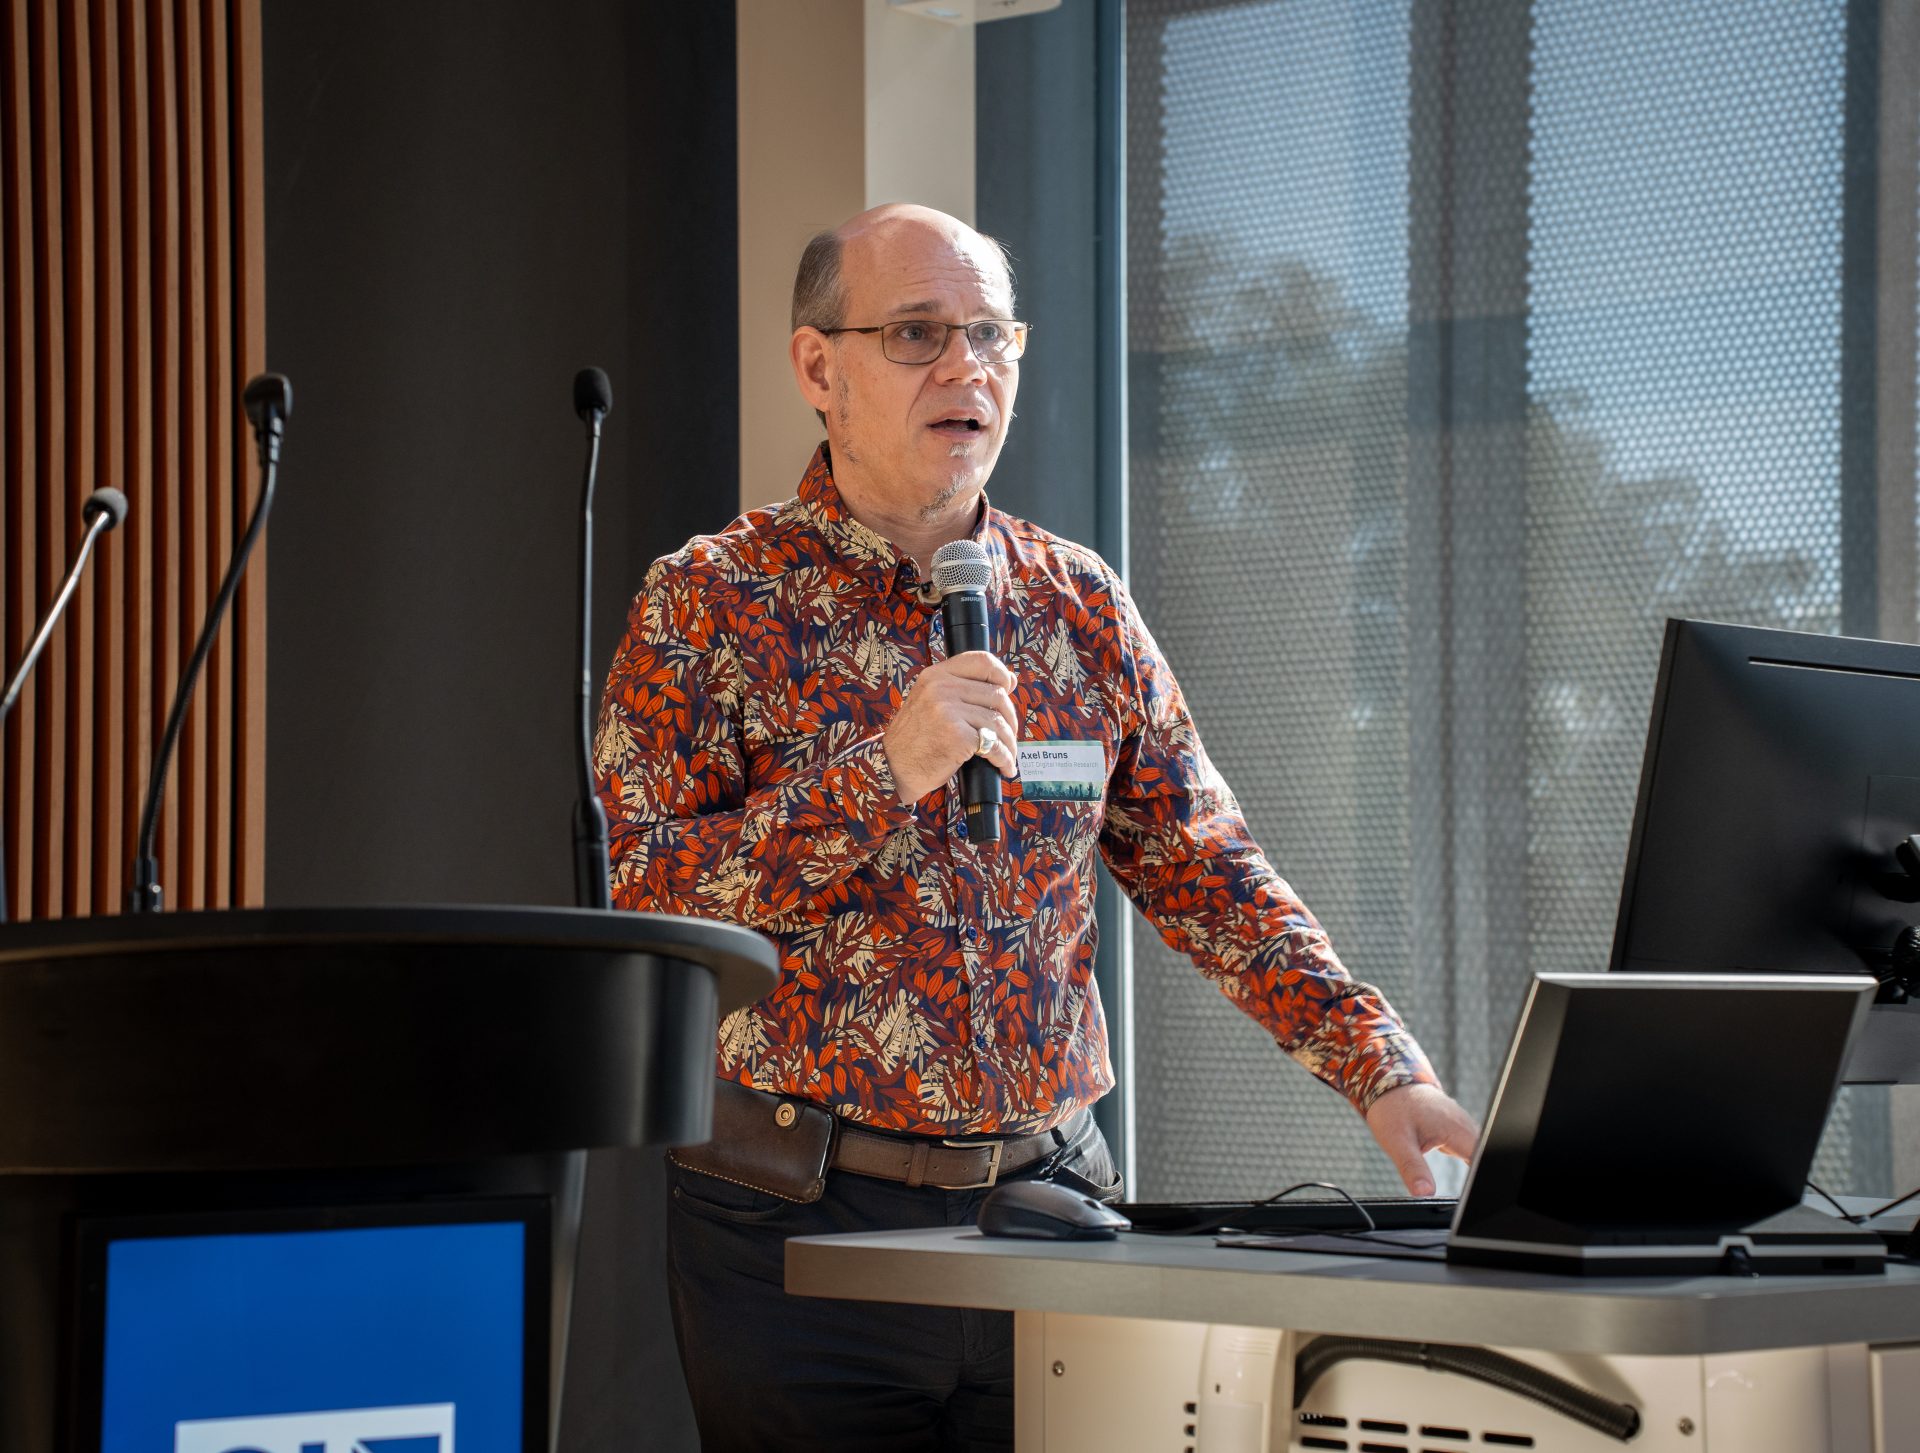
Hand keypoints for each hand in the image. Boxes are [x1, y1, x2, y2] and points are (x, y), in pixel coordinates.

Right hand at [885, 651, 1020, 803]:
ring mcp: (948, 711)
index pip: (982, 660)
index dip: (1001, 674)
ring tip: (1008, 755)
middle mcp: (941, 688)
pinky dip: (1004, 758)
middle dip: (1009, 719)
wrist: (893, 768)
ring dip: (1009, 743)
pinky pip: (993, 745)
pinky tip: (1004, 766)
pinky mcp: (956, 736)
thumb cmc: (916, 738)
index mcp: (936, 675)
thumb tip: (1010, 679)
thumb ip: (964, 688)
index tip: (1008, 689)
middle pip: (996, 695)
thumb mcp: (931, 702)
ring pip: (998, 722)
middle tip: (1008, 735)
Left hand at [1364, 1082, 1478, 1196]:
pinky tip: (1466, 1173)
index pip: (1483, 1160)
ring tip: (1476, 1192)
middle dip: (1484, 1176)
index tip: (1479, 1196)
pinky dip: (1469, 1161)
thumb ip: (1412, 1168)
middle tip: (1478, 1201)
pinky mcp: (1457, 1128)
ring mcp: (1463, 1126)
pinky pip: (1470, 1148)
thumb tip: (1424, 1193)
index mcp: (1457, 1129)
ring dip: (1478, 1169)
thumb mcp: (1397, 1142)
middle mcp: (1465, 1126)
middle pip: (1486, 1157)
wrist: (1388, 1082)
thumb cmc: (1392, 1108)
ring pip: (1479, 1153)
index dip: (1483, 1180)